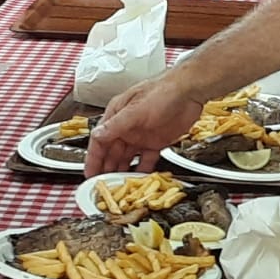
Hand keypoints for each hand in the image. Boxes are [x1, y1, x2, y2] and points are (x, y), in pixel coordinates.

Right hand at [85, 76, 204, 175]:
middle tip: (104, 186)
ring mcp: (141, 135)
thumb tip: (97, 135)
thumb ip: (116, 125)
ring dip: (122, 171)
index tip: (90, 174)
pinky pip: (146, 160)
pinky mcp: (157, 142)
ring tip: (119, 187)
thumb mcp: (135, 109)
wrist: (189, 91)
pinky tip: (139, 179)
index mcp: (117, 116)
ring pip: (127, 158)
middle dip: (106, 169)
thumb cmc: (162, 91)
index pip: (99, 140)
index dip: (93, 159)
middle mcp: (127, 127)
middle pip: (111, 152)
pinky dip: (142, 170)